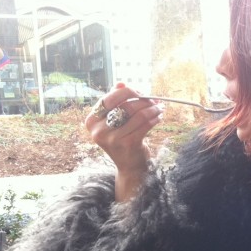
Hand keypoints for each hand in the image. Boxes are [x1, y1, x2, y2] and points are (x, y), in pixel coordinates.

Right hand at [85, 83, 163, 200]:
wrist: (129, 167)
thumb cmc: (123, 140)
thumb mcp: (115, 121)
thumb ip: (116, 102)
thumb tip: (120, 83)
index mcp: (91, 121)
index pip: (109, 98)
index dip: (127, 92)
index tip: (140, 93)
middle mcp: (98, 130)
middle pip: (124, 105)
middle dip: (143, 100)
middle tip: (154, 100)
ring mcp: (112, 138)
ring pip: (137, 114)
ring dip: (152, 109)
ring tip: (159, 108)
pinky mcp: (127, 144)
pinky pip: (144, 124)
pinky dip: (154, 118)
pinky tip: (159, 117)